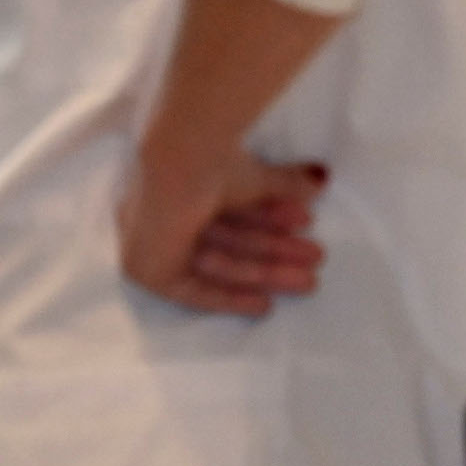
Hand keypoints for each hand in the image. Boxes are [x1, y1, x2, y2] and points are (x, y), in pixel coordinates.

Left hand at [116, 152, 329, 316]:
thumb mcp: (256, 176)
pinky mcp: (145, 267)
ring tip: (309, 280)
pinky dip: (228, 297)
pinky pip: (193, 290)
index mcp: (180, 180)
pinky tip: (264, 304)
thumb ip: (283, 182)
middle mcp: (160, 208)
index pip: (230, 205)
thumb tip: (321, 178)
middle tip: (316, 258)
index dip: (271, 216)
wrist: (178, 164)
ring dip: (265, 270)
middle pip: (228, 237)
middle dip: (275, 250)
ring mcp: (149, 238)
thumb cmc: (212, 161)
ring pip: (218, 261)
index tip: (305, 221)